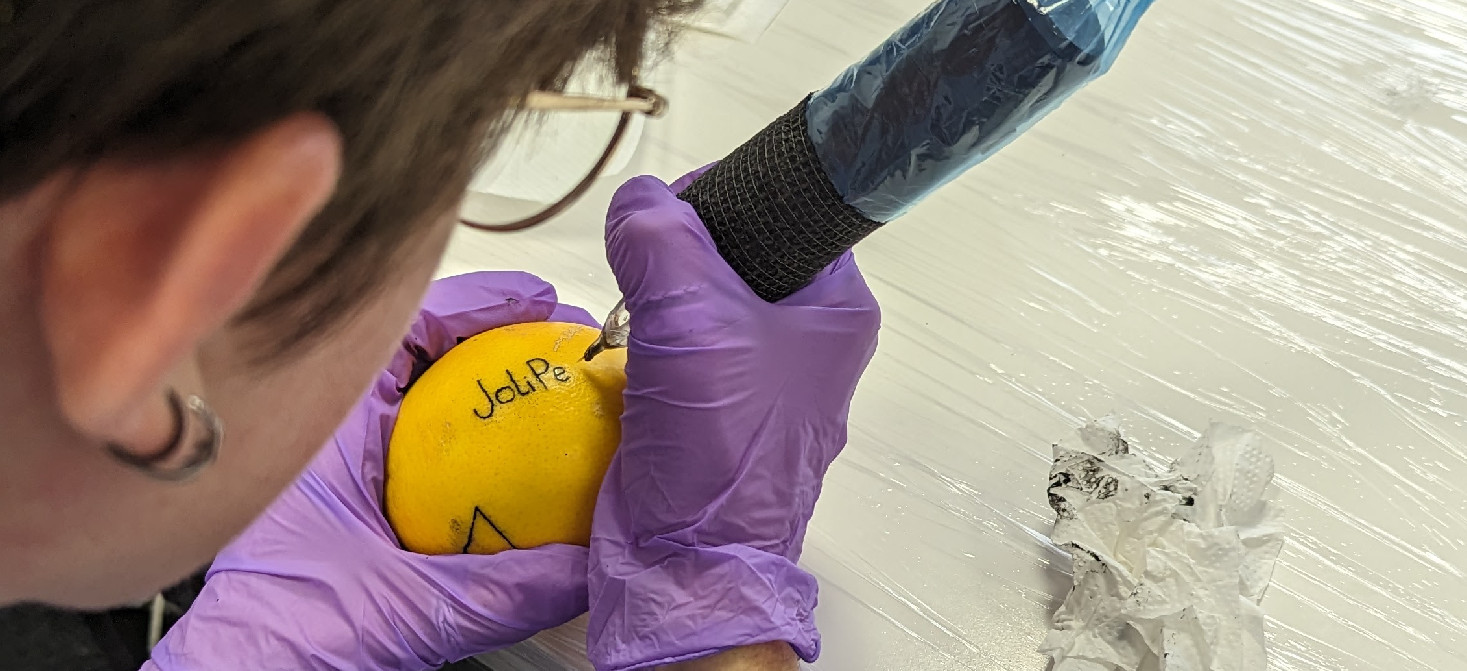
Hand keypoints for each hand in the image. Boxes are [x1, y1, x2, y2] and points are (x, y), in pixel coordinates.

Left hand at [146, 272, 598, 670]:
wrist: (247, 669)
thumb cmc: (283, 631)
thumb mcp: (407, 608)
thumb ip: (504, 587)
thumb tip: (585, 564)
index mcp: (328, 426)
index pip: (409, 327)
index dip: (479, 302)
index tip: (536, 303)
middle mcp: (333, 428)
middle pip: (422, 349)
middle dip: (492, 334)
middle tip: (555, 337)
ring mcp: (340, 456)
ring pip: (420, 393)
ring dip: (480, 381)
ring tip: (545, 381)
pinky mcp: (352, 490)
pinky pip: (420, 444)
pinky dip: (469, 438)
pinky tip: (513, 461)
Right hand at [587, 170, 880, 670]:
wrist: (685, 561)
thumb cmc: (720, 449)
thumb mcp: (690, 318)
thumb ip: (659, 237)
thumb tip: (638, 200)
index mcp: (836, 307)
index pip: (789, 206)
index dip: (729, 194)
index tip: (677, 208)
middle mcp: (808, 337)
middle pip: (738, 249)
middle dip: (681, 252)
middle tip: (650, 271)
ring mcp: (763, 375)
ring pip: (701, 296)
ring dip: (657, 299)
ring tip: (639, 321)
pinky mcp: (717, 406)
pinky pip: (677, 345)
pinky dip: (646, 341)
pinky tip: (630, 355)